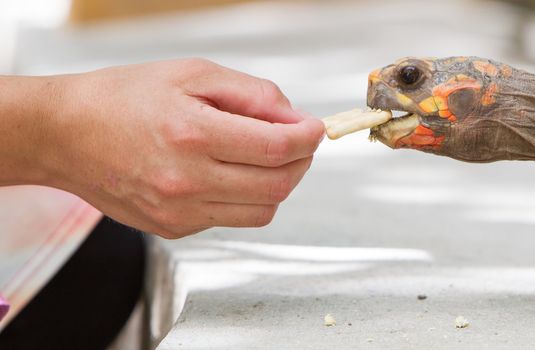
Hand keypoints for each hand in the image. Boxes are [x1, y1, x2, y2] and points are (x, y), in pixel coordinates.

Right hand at [27, 59, 323, 237]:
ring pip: (262, 211)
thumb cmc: (124, 97)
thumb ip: (252, 94)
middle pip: (278, 186)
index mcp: (192, 134)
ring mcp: (180, 212)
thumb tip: (295, 118)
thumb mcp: (192, 74)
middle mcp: (187, 181)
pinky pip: (231, 219)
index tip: (316, 128)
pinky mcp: (173, 228)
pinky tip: (229, 173)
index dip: (308, 137)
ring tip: (266, 157)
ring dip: (278, 184)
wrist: (65, 135)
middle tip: (299, 142)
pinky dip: (245, 197)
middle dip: (301, 162)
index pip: (278, 148)